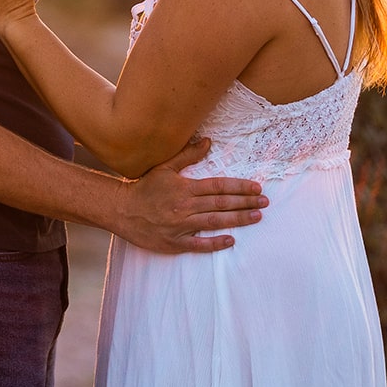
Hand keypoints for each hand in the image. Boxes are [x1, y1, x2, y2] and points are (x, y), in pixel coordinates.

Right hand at [114, 139, 266, 254]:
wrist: (121, 210)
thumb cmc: (144, 188)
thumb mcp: (164, 167)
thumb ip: (188, 155)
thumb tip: (208, 141)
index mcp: (185, 188)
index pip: (218, 186)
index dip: (240, 187)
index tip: (257, 188)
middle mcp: (185, 206)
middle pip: (221, 204)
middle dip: (246, 203)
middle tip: (265, 203)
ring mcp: (181, 226)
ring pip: (215, 222)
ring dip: (238, 220)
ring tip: (257, 217)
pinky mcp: (175, 242)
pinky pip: (199, 244)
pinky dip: (215, 243)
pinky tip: (231, 240)